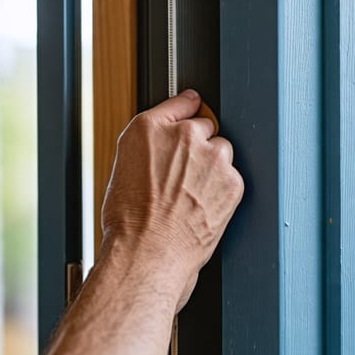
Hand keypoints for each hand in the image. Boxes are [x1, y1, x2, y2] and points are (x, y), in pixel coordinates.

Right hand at [99, 89, 243, 310]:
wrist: (149, 252)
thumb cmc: (130, 219)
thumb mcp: (123, 168)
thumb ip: (150, 144)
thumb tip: (167, 138)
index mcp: (148, 128)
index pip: (181, 102)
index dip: (187, 110)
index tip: (193, 109)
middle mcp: (182, 135)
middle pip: (205, 128)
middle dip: (198, 147)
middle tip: (182, 176)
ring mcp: (210, 156)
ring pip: (221, 152)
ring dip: (212, 168)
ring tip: (190, 196)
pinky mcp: (231, 180)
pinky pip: (231, 177)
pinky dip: (221, 191)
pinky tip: (201, 207)